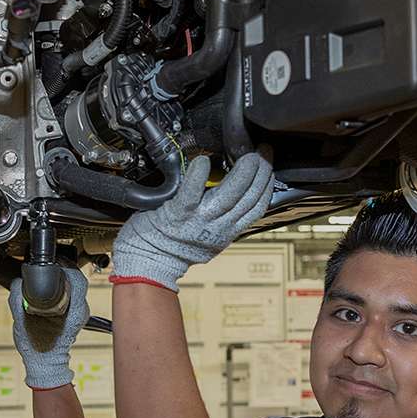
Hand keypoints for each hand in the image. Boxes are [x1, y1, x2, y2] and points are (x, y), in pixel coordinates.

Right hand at [8, 267, 90, 388]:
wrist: (45, 364)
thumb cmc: (36, 346)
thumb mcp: (22, 321)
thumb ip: (18, 299)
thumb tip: (17, 282)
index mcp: (73, 310)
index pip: (77, 278)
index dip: (65, 265)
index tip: (53, 261)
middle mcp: (80, 309)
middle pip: (76, 279)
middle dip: (62, 269)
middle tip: (48, 266)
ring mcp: (79, 312)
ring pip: (74, 286)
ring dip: (62, 279)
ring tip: (48, 277)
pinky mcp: (75, 315)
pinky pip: (71, 295)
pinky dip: (61, 288)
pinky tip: (49, 290)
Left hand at [110, 151, 274, 291]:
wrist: (147, 262)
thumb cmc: (172, 249)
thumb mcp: (207, 238)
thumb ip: (221, 221)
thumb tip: (233, 198)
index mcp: (226, 232)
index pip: (257, 207)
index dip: (267, 185)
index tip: (269, 167)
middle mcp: (217, 227)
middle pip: (249, 198)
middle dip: (261, 173)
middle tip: (262, 154)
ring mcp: (198, 220)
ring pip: (230, 194)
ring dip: (242, 172)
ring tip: (246, 156)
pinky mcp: (178, 213)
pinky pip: (192, 191)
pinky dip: (198, 175)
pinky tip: (203, 160)